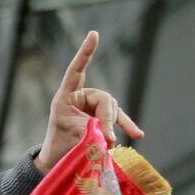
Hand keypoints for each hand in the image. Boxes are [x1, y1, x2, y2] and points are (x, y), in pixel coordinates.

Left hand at [34, 31, 144, 172]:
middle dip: (107, 118)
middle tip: (107, 137)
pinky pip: (118, 118)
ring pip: (112, 109)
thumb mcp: (72, 135)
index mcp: (66, 96)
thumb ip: (92, 131)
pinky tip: (137, 135)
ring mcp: (93, 107)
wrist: (57, 160)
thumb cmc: (59, 145)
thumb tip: (112, 135)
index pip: (77, 70)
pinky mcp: (102, 117)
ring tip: (111, 143)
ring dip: (114, 125)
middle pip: (103, 99)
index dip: (85, 53)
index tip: (94, 34)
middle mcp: (81, 97)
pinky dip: (126, 126)